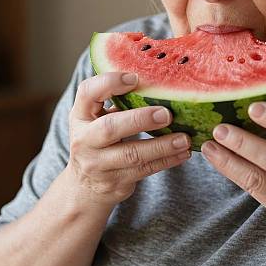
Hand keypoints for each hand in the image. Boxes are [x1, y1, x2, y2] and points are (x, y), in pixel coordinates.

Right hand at [67, 72, 191, 207]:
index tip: (135, 78)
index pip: (87, 92)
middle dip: (140, 119)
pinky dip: (167, 161)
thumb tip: (159, 78)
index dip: (110, 83)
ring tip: (184, 138)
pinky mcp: (114, 182)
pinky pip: (144, 171)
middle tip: (166, 114)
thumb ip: (118, 101)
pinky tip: (183, 153)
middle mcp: (84, 140)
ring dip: (162, 146)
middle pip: (110, 128)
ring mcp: (97, 164)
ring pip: (132, 155)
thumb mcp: (98, 118)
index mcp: (80, 115)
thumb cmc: (99, 140)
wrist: (84, 187)